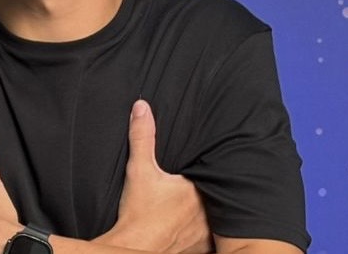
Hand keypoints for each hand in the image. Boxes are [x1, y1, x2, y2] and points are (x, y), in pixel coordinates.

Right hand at [97, 100, 211, 253]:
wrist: (132, 248)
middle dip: (210, 192)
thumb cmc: (137, 213)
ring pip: (215, 219)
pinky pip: (209, 240)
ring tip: (201, 207)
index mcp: (197, 190)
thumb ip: (142, 137)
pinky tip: (196, 229)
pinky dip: (205, 235)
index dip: (209, 171)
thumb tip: (142, 108)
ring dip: (210, 214)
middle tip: (200, 187)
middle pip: (215, 197)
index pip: (212, 175)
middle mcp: (206, 213)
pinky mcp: (198, 250)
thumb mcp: (138, 170)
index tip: (205, 167)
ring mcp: (204, 234)